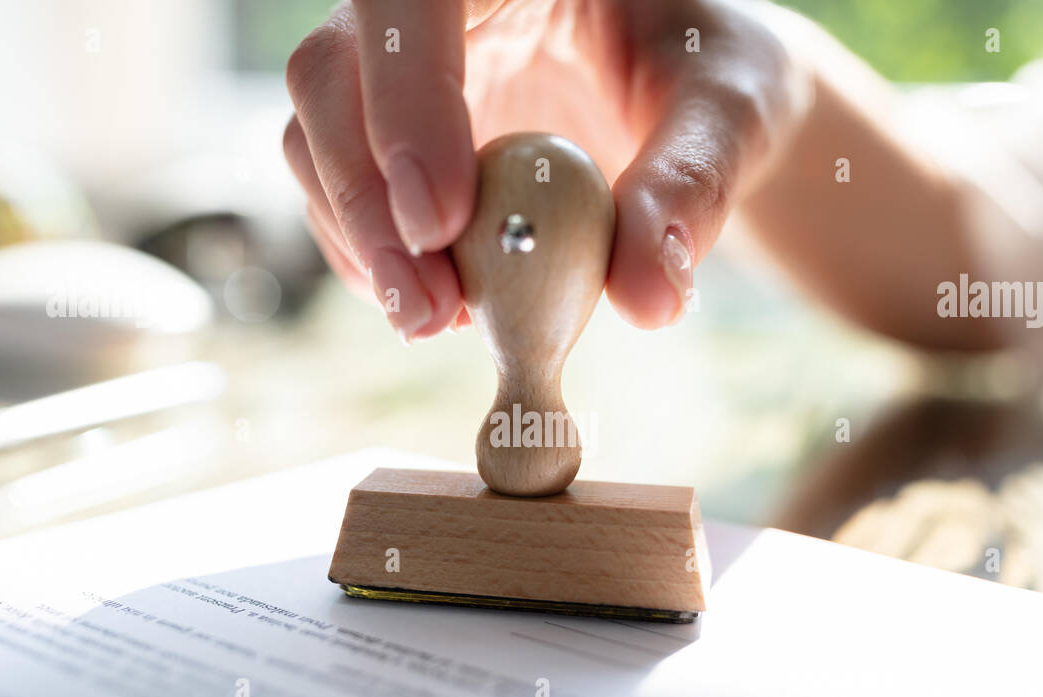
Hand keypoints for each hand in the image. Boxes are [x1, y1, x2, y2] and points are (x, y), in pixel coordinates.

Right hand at [284, 0, 805, 341]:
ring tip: (439, 319)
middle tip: (430, 308)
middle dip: (365, 198)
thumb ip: (690, 186)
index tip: (442, 222)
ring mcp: (395, 68)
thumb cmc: (709, 72)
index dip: (407, 100)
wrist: (687, 95)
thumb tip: (650, 298)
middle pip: (332, 70)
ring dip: (362, 242)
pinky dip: (375, 258)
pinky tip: (439, 304)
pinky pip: (341, 192)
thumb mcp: (728, 113)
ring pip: (314, 136)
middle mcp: (429, 4)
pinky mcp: (388, 134)